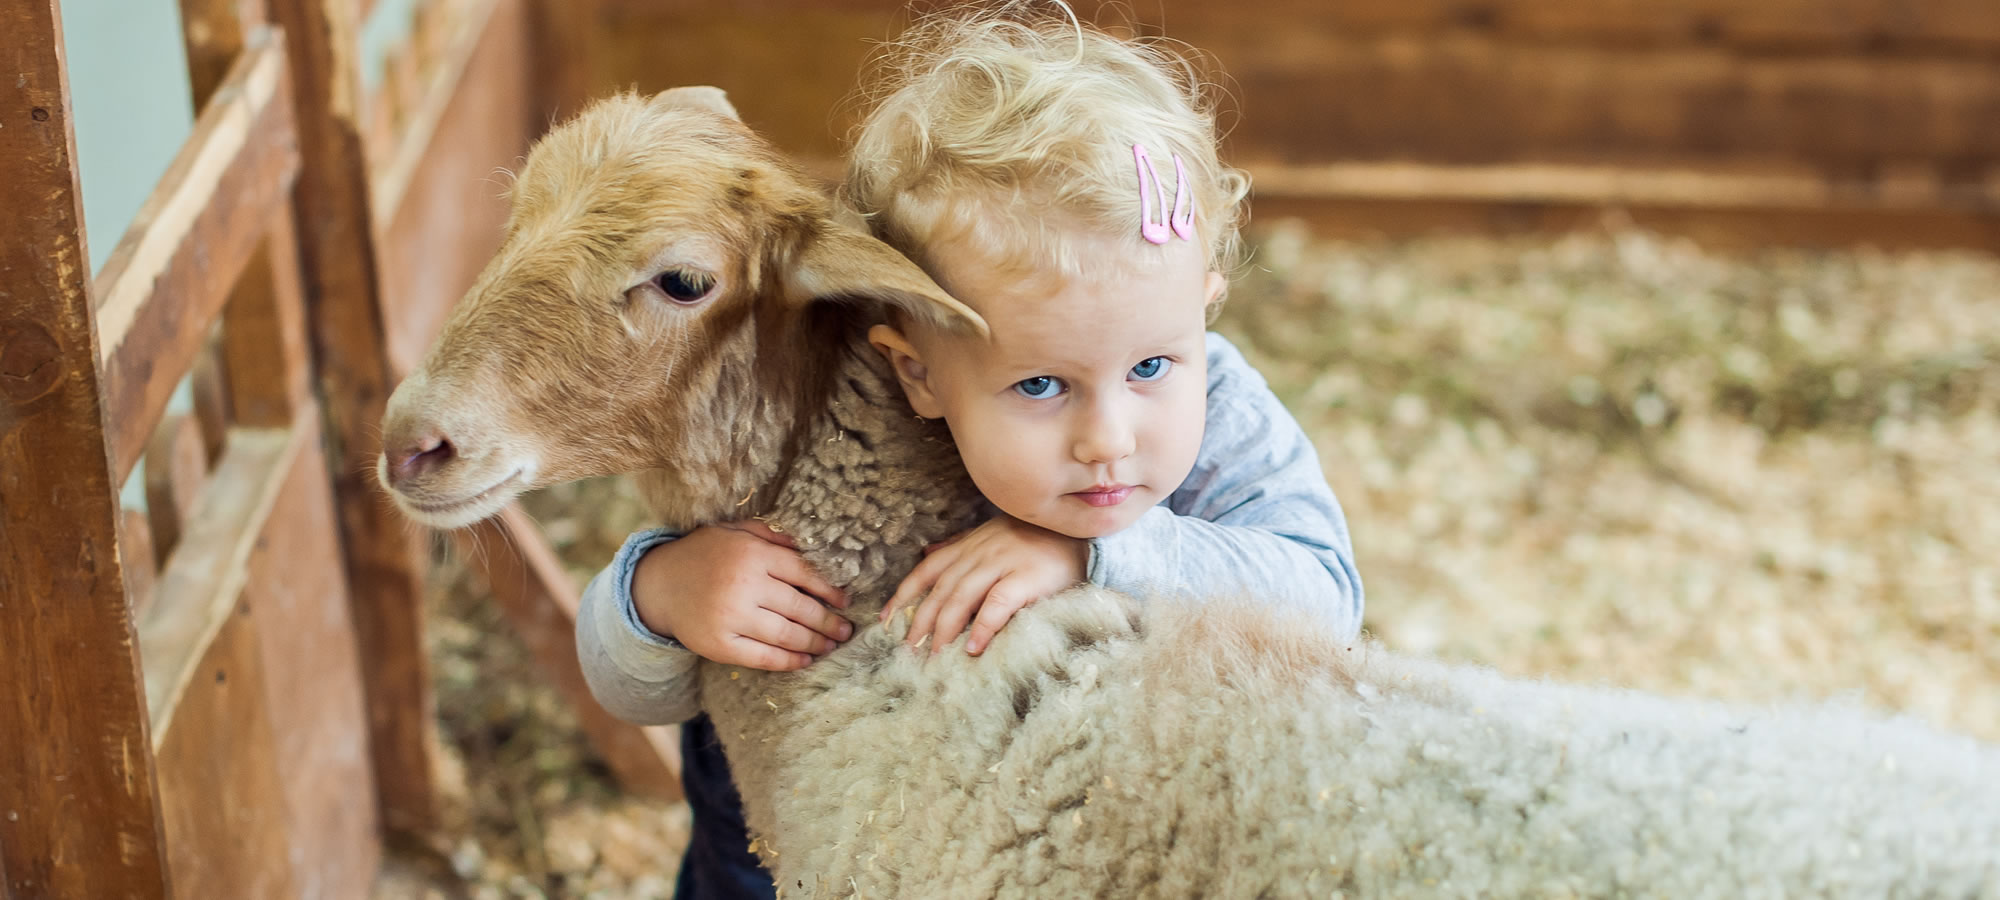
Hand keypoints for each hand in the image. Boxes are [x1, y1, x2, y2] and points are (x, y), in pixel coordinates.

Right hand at [633, 520, 850, 670]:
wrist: (659, 585)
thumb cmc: (705, 555)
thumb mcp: (736, 532)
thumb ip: (773, 535)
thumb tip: (813, 547)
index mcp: (752, 554)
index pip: (804, 574)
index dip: (829, 590)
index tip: (845, 601)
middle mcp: (743, 585)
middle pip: (800, 608)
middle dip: (828, 622)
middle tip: (846, 629)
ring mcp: (731, 618)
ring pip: (786, 635)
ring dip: (815, 642)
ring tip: (832, 645)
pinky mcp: (719, 645)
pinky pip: (763, 657)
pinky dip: (788, 662)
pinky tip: (805, 660)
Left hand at [882, 515, 1086, 655]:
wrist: (1082, 535)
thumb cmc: (1037, 539)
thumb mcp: (993, 535)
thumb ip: (961, 545)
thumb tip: (927, 552)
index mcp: (970, 544)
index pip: (927, 569)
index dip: (904, 594)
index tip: (885, 619)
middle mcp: (981, 552)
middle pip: (941, 589)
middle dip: (920, 619)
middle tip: (908, 649)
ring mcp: (1003, 563)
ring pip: (962, 597)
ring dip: (944, 628)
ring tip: (934, 655)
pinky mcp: (1027, 578)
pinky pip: (998, 604)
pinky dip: (983, 626)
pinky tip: (973, 648)